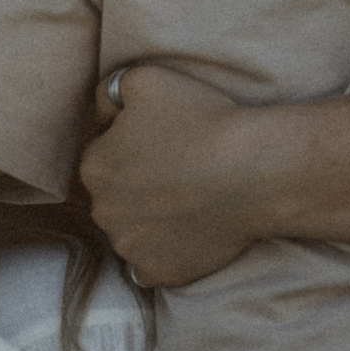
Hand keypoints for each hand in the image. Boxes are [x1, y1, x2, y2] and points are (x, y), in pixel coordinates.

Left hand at [82, 66, 259, 287]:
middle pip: (115, 196)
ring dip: (151, 220)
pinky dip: (166, 254)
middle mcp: (103, 211)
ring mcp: (130, 247)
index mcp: (94, 165)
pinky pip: (152, 266)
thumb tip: (102, 110)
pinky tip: (188, 234)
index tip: (167, 142)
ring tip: (190, 201)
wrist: (255, 171)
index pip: (105, 154)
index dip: (134, 146)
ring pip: (132, 231)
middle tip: (180, 171)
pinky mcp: (159, 272)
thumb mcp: (146, 78)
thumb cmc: (204, 119)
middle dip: (138, 185)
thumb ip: (109, 91)